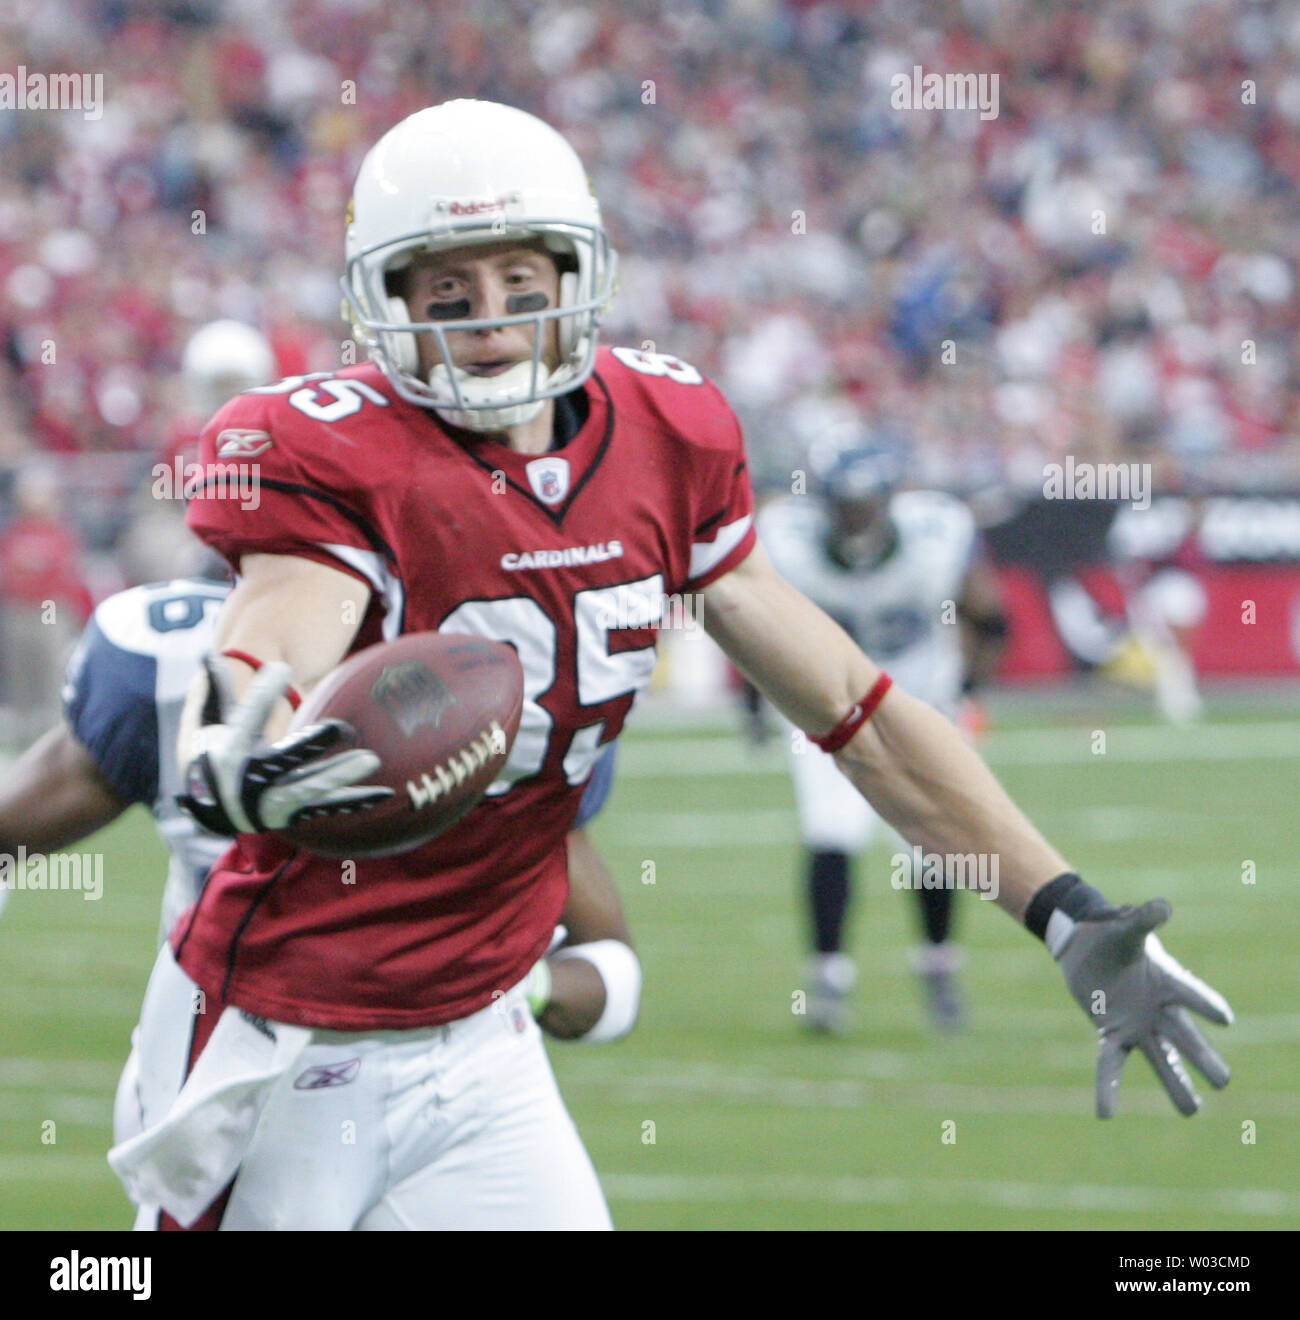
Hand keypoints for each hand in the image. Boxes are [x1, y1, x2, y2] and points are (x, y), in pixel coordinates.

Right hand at [177, 655, 391, 835]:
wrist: (218, 802)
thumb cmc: (214, 745)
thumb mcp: (211, 716)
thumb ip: (219, 689)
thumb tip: (210, 657)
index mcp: (225, 751)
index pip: (244, 720)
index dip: (261, 696)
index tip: (282, 667)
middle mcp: (250, 781)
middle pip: (282, 762)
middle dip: (310, 747)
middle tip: (341, 727)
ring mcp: (275, 799)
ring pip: (310, 787)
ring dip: (340, 775)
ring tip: (372, 759)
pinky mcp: (298, 810)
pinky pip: (328, 806)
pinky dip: (355, 800)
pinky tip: (384, 793)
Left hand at [1055, 899, 1232, 1116]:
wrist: (1085, 946)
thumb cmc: (1111, 934)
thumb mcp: (1125, 927)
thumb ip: (1143, 919)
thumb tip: (1163, 906)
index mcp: (1168, 981)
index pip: (1190, 994)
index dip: (1205, 1004)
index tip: (1224, 1018)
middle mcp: (1159, 1009)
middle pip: (1184, 1036)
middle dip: (1202, 1057)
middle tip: (1223, 1081)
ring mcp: (1138, 1025)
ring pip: (1161, 1059)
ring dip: (1175, 1084)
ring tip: (1191, 1112)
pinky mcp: (1113, 1034)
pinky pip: (1111, 1064)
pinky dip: (1108, 1088)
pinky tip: (1105, 1114)